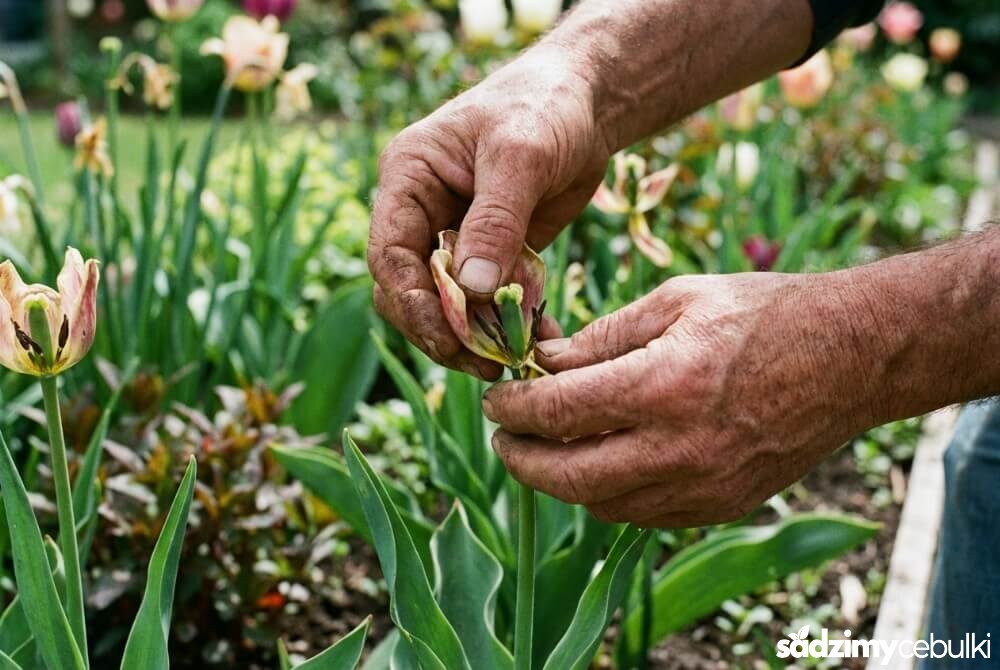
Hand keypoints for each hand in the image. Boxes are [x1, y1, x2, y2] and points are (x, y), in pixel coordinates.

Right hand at [368, 48, 613, 378]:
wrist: (587, 101)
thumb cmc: (544, 108)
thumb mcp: (520, 156)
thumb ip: (495, 220)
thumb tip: (473, 288)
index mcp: (408, 179)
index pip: (387, 253)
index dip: (410, 301)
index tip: (447, 336)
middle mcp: (422, 212)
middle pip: (410, 290)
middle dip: (442, 330)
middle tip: (485, 361)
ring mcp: (457, 236)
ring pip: (448, 304)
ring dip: (476, 337)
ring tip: (513, 359)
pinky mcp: (493, 254)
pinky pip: (489, 301)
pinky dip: (509, 325)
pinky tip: (537, 341)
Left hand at [483, 272, 886, 527]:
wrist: (851, 355)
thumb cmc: (765, 312)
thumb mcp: (678, 298)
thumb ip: (604, 336)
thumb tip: (547, 362)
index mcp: (664, 385)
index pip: (557, 412)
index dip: (513, 408)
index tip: (497, 398)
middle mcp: (680, 447)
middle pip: (569, 479)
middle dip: (522, 461)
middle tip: (504, 439)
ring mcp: (704, 485)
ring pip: (602, 506)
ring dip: (562, 483)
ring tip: (548, 451)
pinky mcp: (723, 505)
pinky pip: (644, 516)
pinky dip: (610, 496)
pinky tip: (602, 465)